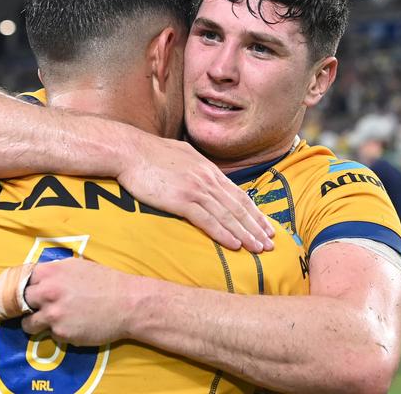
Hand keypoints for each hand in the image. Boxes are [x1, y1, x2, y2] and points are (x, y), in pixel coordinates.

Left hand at [0, 259, 132, 345]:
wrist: (127, 303)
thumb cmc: (105, 281)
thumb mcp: (77, 265)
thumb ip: (54, 271)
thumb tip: (37, 276)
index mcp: (49, 272)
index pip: (20, 281)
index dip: (23, 288)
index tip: (21, 294)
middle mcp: (47, 292)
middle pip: (20, 302)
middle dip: (27, 306)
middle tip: (35, 309)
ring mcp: (53, 314)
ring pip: (28, 324)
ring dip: (35, 323)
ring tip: (51, 321)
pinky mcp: (62, 333)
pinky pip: (50, 334)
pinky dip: (58, 332)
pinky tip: (73, 325)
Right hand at [118, 136, 273, 251]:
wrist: (129, 150)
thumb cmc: (149, 153)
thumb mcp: (181, 154)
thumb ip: (196, 166)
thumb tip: (202, 173)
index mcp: (208, 169)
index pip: (238, 194)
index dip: (254, 212)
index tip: (265, 226)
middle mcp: (207, 179)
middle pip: (238, 206)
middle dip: (257, 226)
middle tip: (271, 243)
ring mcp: (196, 189)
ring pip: (228, 215)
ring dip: (246, 234)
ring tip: (259, 249)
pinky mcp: (182, 199)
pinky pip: (208, 220)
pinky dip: (224, 234)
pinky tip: (235, 245)